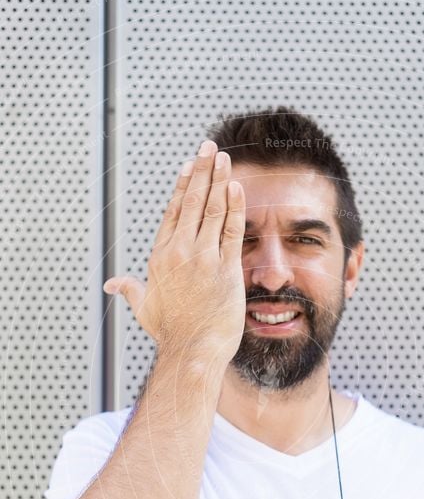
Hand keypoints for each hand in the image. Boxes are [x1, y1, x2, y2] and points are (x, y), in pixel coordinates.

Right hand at [104, 140, 245, 363]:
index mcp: (160, 256)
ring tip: (223, 158)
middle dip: (201, 171)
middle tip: (209, 147)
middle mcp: (179, 252)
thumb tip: (111, 284)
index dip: (182, 186)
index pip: (172, 212)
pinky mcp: (225, 269)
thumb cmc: (170, 332)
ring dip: (218, 180)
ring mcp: (203, 259)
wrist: (192, 351)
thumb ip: (129, 289)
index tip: (189, 167)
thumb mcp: (144, 307)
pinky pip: (230, 230)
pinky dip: (234, 207)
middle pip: (191, 202)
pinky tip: (236, 187)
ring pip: (211, 210)